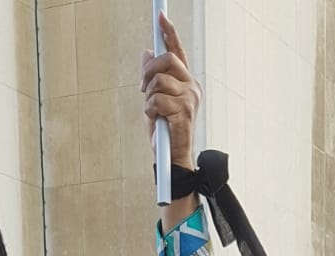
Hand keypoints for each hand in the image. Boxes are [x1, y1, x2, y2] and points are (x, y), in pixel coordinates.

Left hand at [142, 15, 199, 166]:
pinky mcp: (184, 112)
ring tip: (153, 111)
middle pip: (167, 60)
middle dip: (150, 70)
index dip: (169, 33)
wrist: (173, 158)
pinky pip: (157, 100)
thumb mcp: (155, 99)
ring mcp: (189, 99)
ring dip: (148, 96)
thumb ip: (153, 77)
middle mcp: (191, 87)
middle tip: (142, 87)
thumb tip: (147, 52)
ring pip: (159, 81)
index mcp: (186, 82)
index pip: (178, 52)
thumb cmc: (165, 131)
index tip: (161, 18)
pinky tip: (156, 120)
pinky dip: (150, 110)